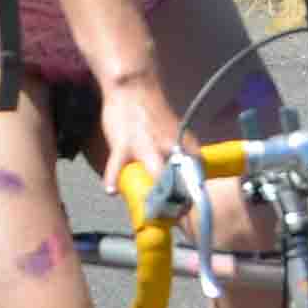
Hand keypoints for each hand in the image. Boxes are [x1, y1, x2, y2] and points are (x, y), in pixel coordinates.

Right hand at [99, 75, 191, 231]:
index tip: (188, 215)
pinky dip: (113, 179)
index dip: (193, 198)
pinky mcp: (123, 145)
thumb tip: (177, 184)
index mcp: (185, 146)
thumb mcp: (173, 134)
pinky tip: (111, 191)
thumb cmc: (152, 115)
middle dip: (179, 203)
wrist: (133, 88)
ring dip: (155, 196)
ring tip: (151, 212)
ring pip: (155, 175)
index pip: (197, 176)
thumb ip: (176, 158)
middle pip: (180, 181)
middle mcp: (170, 147)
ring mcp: (146, 146)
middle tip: (174, 219)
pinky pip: (117, 166)